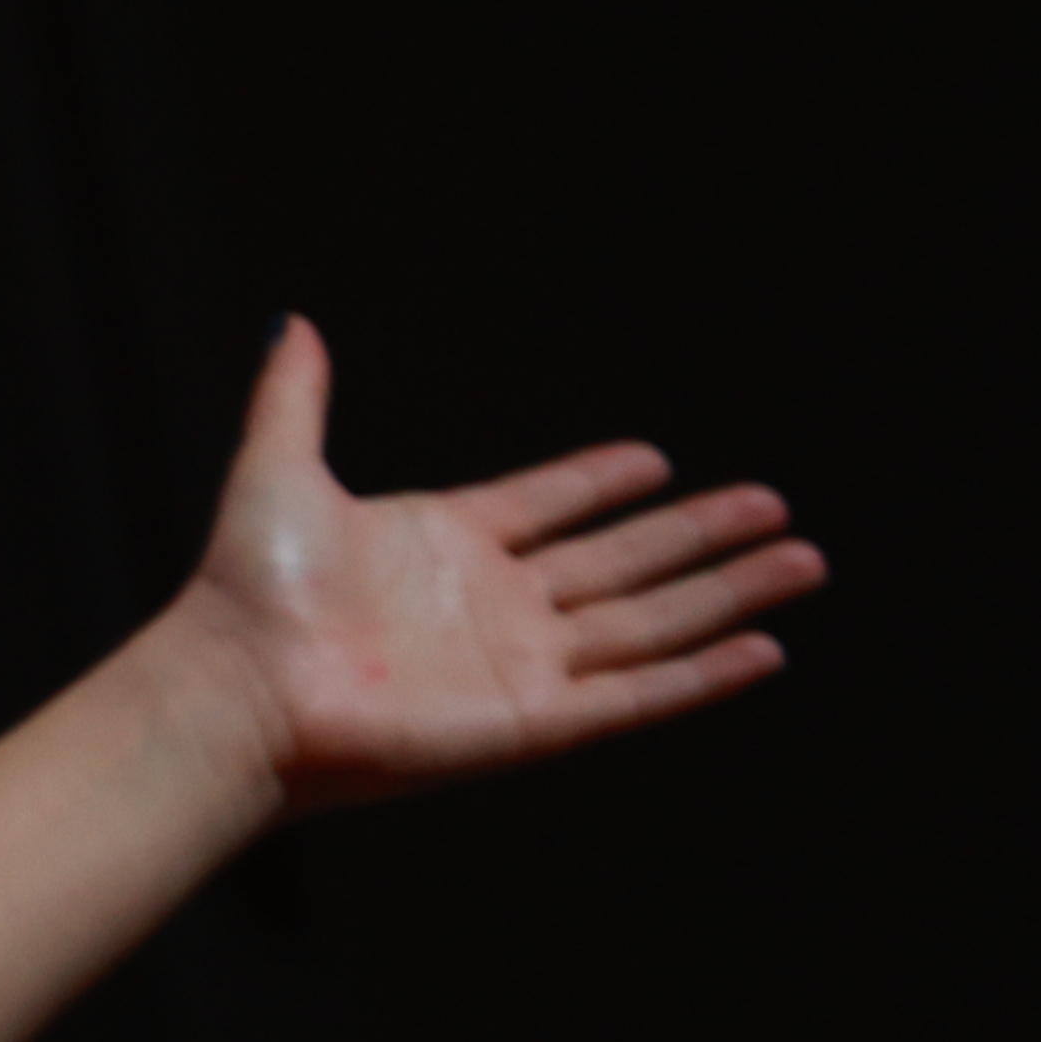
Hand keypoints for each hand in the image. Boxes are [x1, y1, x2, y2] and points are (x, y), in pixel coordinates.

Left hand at [181, 317, 825, 813]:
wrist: (239, 689)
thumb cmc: (246, 592)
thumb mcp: (278, 470)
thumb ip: (294, 397)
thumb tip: (295, 322)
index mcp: (443, 543)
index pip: (548, 506)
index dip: (600, 484)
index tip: (657, 462)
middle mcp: (491, 604)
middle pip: (622, 562)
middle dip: (701, 536)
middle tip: (774, 507)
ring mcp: (518, 663)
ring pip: (650, 623)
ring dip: (726, 594)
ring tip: (801, 562)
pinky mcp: (532, 719)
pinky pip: (637, 694)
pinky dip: (702, 674)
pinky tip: (765, 648)